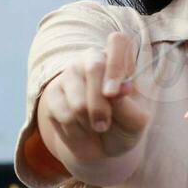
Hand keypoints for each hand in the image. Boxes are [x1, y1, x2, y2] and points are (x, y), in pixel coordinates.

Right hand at [39, 32, 152, 165]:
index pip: (118, 42)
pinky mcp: (53, 93)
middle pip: (94, 68)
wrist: (100, 146)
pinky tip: (81, 129)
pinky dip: (76, 130)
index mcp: (118, 58)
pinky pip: (63, 113)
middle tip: (104, 124)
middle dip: (100, 104)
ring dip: (89, 122)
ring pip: (78, 99)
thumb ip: (128, 106)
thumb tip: (121, 88)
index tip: (114, 93)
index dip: (117, 65)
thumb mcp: (135, 121)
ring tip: (97, 127)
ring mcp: (70, 74)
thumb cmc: (123, 126)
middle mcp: (92, 59)